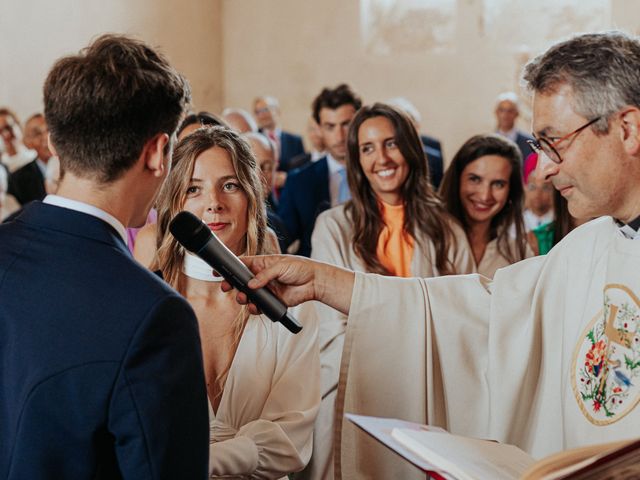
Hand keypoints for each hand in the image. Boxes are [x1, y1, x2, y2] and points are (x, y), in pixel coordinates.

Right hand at [221, 254, 354, 314]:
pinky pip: (259, 307)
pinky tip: (255, 308)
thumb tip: (251, 285)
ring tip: (244, 299)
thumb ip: (265, 275)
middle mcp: (261, 277)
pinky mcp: (272, 302)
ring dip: (243, 299)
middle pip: (241, 282)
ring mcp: (265, 290)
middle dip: (233, 286)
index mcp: (261, 264)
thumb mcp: (281, 266)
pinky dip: (255, 309)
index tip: (218, 272)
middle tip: (227, 288)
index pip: (241, 265)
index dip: (229, 268)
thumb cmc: (299, 267)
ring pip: (248, 296)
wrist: (314, 281)